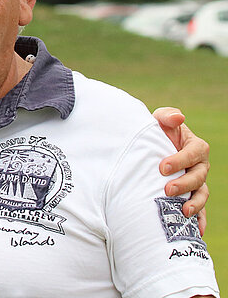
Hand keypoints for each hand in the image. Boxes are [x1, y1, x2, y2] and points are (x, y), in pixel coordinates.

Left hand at [153, 107, 208, 233]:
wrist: (147, 150)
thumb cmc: (154, 133)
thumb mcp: (158, 121)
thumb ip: (167, 117)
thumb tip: (178, 117)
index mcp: (195, 146)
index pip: (194, 153)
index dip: (180, 160)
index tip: (162, 167)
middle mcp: (200, 166)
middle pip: (199, 176)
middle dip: (184, 184)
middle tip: (167, 189)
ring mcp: (197, 183)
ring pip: (201, 194)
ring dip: (194, 204)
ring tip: (183, 212)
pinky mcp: (190, 196)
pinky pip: (200, 210)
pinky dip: (200, 220)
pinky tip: (197, 232)